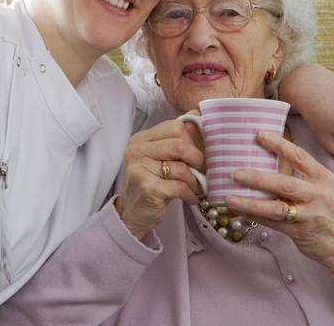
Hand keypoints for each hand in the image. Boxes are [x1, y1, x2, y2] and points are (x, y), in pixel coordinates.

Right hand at [115, 118, 203, 239]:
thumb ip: (178, 141)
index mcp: (141, 139)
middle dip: (197, 159)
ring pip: (181, 168)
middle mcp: (137, 150)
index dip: (192, 140)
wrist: (130, 214)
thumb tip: (198, 119)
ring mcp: (140, 169)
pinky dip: (191, 193)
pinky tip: (191, 198)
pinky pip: (179, 186)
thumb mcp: (162, 160)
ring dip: (195, 181)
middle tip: (203, 171)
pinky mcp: (147, 188)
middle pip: (179, 144)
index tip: (199, 154)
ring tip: (197, 188)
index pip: (174, 127)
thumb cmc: (151, 184)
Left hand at [226, 131, 333, 284]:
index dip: (278, 144)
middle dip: (257, 177)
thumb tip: (263, 158)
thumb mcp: (320, 188)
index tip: (258, 135)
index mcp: (322, 177)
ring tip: (230, 198)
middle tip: (235, 172)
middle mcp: (318, 194)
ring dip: (251, 202)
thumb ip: (297, 175)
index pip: (299, 156)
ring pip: (276, 207)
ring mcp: (310, 215)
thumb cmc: (327, 211)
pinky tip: (237, 211)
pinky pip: (272, 223)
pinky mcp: (301, 232)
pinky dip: (253, 217)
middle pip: (284, 183)